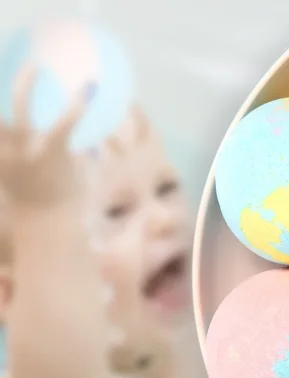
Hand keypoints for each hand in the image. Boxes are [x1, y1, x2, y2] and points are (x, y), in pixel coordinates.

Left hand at [0, 64, 91, 203]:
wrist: (42, 221)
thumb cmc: (72, 196)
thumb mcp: (85, 172)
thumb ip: (87, 150)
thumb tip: (98, 134)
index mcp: (52, 155)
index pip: (66, 124)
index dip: (78, 104)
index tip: (89, 84)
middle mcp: (26, 152)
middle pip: (20, 112)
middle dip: (26, 85)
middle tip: (35, 65)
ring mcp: (6, 156)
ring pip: (0, 124)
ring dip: (2, 101)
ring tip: (5, 72)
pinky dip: (1, 126)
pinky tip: (2, 106)